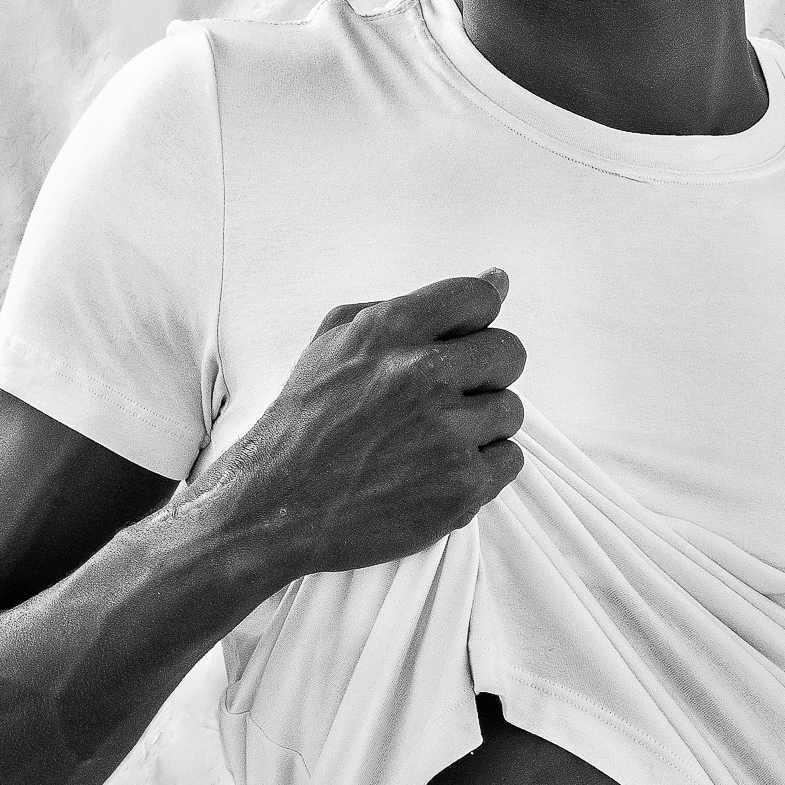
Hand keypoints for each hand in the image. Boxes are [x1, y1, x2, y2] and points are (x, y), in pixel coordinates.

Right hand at [234, 268, 525, 574]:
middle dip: (483, 373)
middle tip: (443, 398)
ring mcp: (445, 434)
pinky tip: (435, 473)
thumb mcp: (337, 342)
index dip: (474, 321)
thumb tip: (499, 278)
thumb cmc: (307, 420)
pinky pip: (509, 460)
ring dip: (479, 425)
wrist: (273, 507)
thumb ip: (417, 305)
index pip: (479, 297)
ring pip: (510, 410)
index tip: (459, 342)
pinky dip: (480, 469)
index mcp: (390, 330)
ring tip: (429, 442)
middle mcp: (421, 375)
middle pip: (509, 353)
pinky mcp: (460, 488)